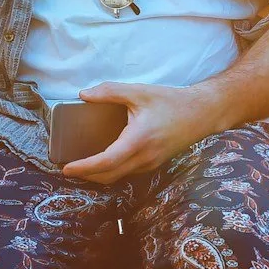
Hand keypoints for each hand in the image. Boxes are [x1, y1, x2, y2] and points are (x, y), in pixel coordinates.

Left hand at [61, 81, 219, 184]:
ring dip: (99, 175)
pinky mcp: (155, 164)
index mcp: (138, 141)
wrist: (202, 113)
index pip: (106, 162)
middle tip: (68, 169)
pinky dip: (113, 171)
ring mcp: (151, 164)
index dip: (84, 168)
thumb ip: (109, 91)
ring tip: (82, 167)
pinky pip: (129, 173)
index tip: (67, 169)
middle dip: (87, 176)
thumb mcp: (139, 92)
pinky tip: (105, 162)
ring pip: (119, 177)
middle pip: (109, 176)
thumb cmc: (171, 101)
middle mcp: (145, 158)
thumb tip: (83, 94)